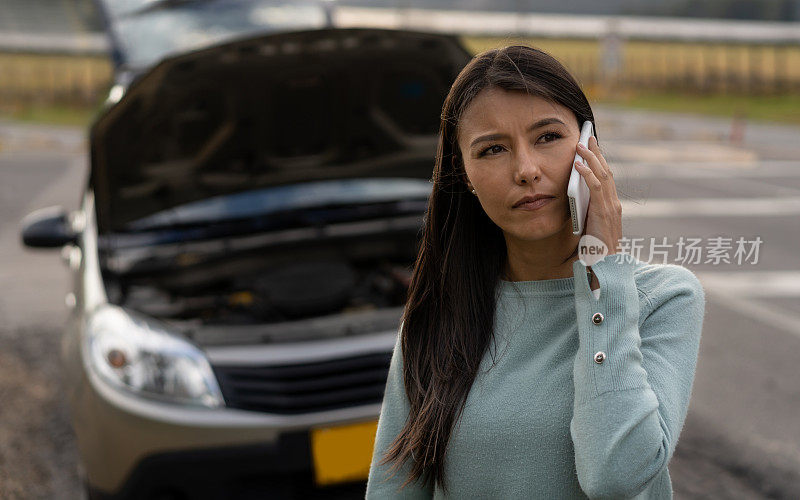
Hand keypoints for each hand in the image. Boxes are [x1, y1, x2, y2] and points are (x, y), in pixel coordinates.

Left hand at [574, 135, 622, 255]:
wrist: (606, 265)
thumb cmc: (596, 248)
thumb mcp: (591, 225)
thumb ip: (587, 210)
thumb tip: (575, 197)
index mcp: (611, 206)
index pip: (607, 177)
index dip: (600, 161)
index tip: (593, 148)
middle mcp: (614, 203)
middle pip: (606, 171)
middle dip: (597, 153)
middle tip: (588, 137)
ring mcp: (611, 207)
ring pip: (602, 175)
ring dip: (591, 158)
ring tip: (580, 145)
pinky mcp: (604, 212)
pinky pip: (596, 188)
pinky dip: (587, 174)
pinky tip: (578, 166)